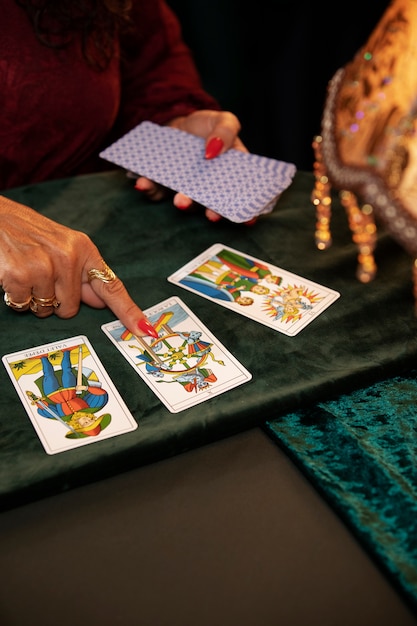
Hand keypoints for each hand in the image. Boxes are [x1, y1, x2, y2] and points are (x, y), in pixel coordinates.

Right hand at [0, 196, 157, 336]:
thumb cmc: (28, 234)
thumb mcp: (62, 246)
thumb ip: (82, 275)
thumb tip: (99, 301)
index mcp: (83, 249)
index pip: (111, 287)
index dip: (129, 312)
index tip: (145, 330)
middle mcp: (67, 256)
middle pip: (71, 309)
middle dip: (54, 301)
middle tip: (40, 277)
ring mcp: (44, 265)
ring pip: (46, 310)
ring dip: (33, 300)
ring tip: (25, 273)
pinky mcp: (19, 273)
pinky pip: (24, 306)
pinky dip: (15, 298)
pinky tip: (11, 276)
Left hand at [134, 110, 254, 222]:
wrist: (174, 123)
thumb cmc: (205, 126)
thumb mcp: (223, 120)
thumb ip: (226, 132)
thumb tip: (213, 151)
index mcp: (228, 177)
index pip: (240, 197)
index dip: (246, 211)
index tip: (249, 220)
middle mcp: (207, 189)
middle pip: (211, 205)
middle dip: (212, 212)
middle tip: (212, 215)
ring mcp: (183, 188)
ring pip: (184, 202)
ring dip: (182, 204)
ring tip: (180, 201)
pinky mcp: (161, 184)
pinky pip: (155, 190)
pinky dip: (148, 188)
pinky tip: (143, 183)